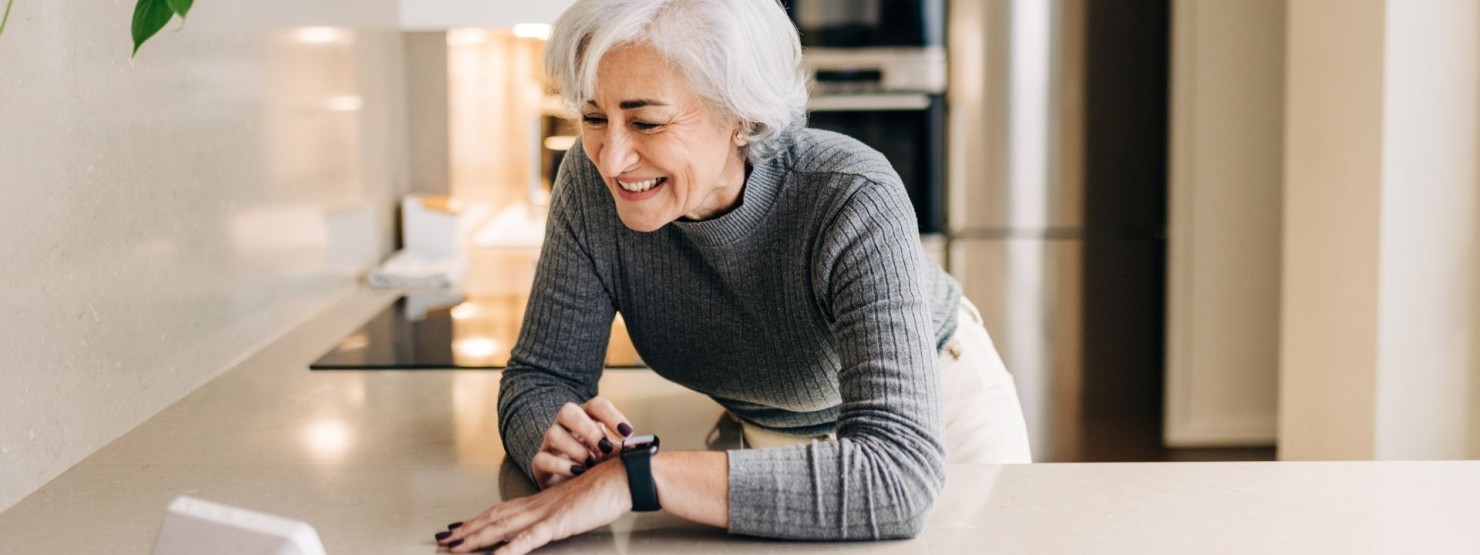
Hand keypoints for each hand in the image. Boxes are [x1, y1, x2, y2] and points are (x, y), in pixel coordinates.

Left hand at [437, 460, 631, 553]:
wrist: (621, 476)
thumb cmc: (604, 489)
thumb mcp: (574, 504)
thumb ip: (558, 513)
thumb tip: (549, 521)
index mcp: (540, 502)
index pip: (500, 511)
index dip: (477, 520)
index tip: (458, 528)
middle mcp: (537, 506)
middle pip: (493, 519)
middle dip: (467, 531)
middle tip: (443, 540)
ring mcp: (545, 514)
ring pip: (502, 527)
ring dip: (476, 538)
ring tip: (455, 547)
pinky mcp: (557, 523)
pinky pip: (529, 539)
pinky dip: (510, 550)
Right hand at [532, 396, 632, 488]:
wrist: (569, 485)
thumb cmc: (595, 464)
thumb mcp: (611, 455)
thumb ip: (623, 451)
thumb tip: (641, 453)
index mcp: (586, 417)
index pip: (596, 405)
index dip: (612, 416)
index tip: (628, 434)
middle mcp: (565, 425)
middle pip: (568, 411)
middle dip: (588, 429)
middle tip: (605, 447)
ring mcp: (550, 443)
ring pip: (554, 434)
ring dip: (576, 449)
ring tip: (590, 464)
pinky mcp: (540, 462)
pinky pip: (543, 458)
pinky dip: (562, 466)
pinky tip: (577, 472)